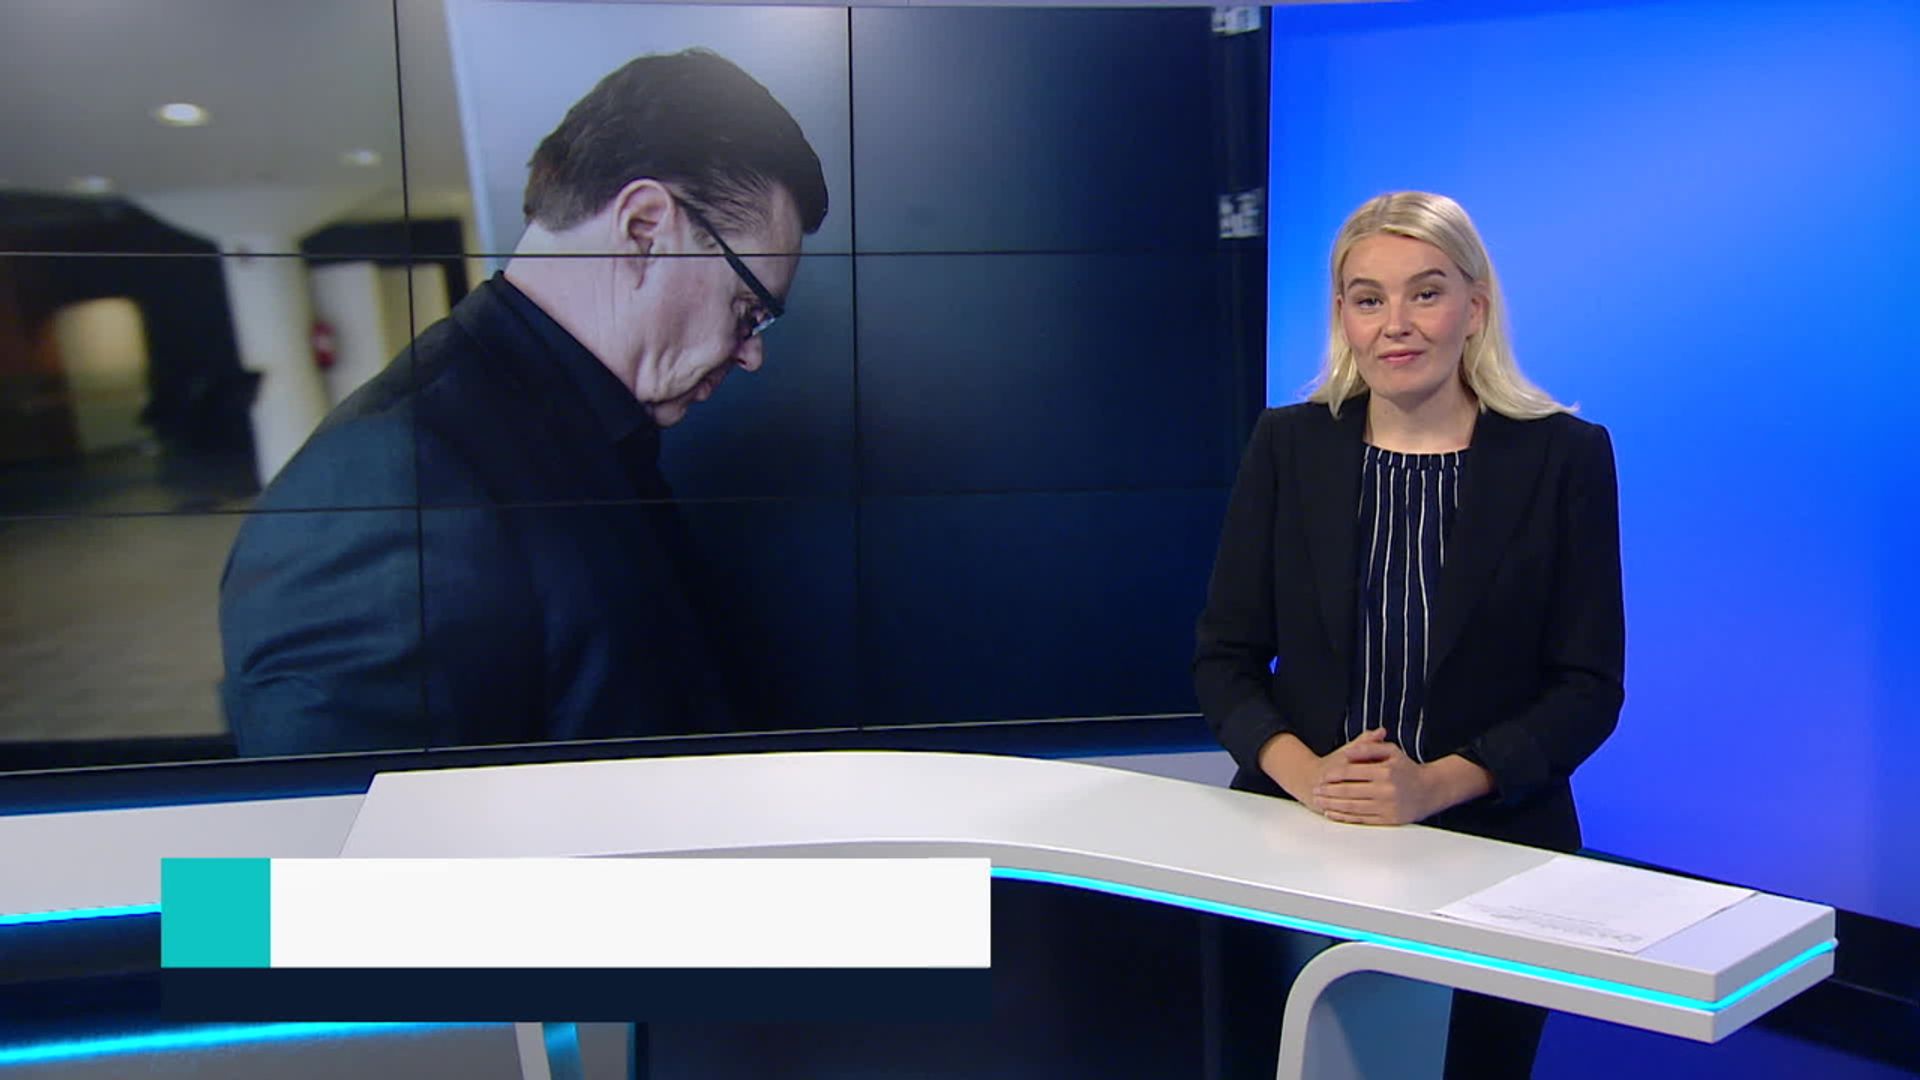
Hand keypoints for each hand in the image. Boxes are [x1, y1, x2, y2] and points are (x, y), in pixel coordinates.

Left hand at [1311, 728, 1436, 825]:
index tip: (1323, 776)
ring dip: (1333, 805)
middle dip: (1329, 791)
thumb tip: (1349, 751)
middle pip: (1350, 791)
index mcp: (1385, 771)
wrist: (1428, 790)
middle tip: (1315, 790)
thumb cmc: (1406, 769)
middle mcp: (1386, 790)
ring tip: (1319, 802)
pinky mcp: (1388, 820)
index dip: (1335, 774)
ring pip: (1353, 807)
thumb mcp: (1391, 751)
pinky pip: (1362, 819)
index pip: (1353, 772)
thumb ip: (1369, 747)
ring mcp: (1387, 807)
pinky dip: (1345, 817)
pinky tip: (1333, 813)